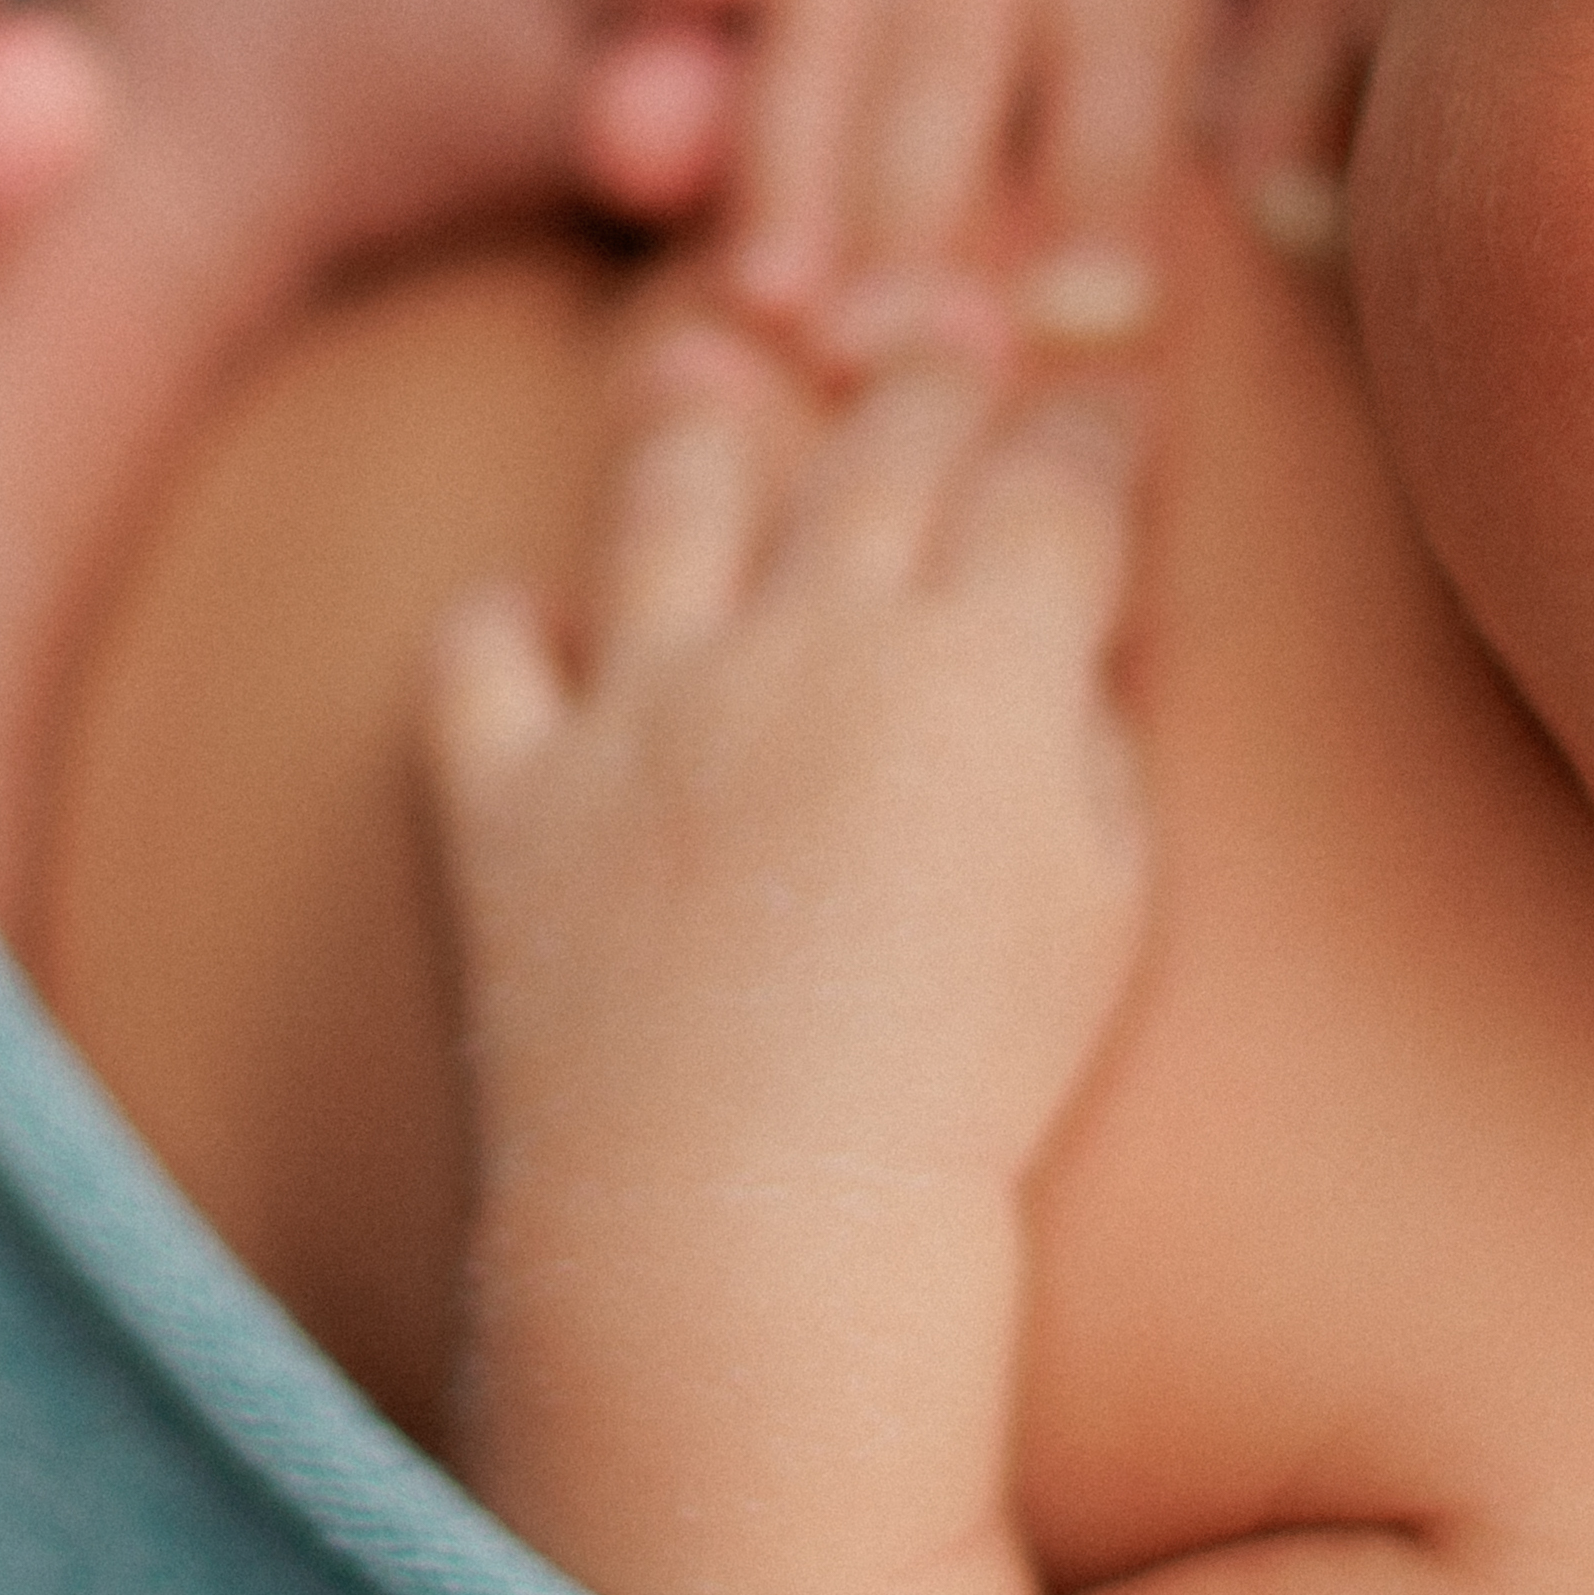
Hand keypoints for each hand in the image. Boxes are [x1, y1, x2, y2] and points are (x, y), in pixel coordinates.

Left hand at [420, 324, 1154, 1236]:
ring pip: (672, 490)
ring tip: (715, 391)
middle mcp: (803, 642)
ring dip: (709, 429)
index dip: (1099, 430)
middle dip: (935, 380)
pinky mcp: (508, 796)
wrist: (750, 1235)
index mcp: (980, 666)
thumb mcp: (1101, 905)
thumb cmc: (972, 1092)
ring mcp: (640, 707)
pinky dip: (507, 626)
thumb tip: (1055, 650)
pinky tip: (534, 623)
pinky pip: (480, 655)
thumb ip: (1084, 738)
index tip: (1113, 410)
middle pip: (885, 445)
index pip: (1062, 483)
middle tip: (951, 359)